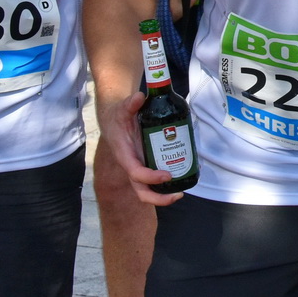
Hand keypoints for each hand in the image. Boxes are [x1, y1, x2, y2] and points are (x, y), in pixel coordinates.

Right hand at [96, 91, 184, 205]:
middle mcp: (132, 165)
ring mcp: (139, 166)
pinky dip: (166, 182)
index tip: (167, 175)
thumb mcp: (122, 108)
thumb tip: (139, 97)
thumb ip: (130, 103)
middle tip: (178, 195)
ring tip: (183, 190)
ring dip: (164, 194)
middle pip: (141, 191)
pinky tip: (182, 176)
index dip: (151, 178)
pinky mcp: (146, 163)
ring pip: (148, 189)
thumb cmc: (118, 115)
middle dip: (159, 198)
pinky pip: (154, 179)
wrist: (114, 118)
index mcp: (125, 155)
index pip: (136, 173)